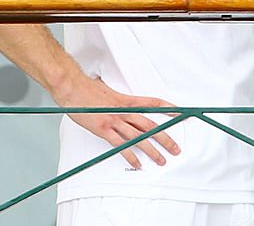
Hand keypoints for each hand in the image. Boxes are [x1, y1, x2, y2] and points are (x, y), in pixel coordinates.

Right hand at [56, 75, 180, 168]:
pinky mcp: (104, 130)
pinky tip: (138, 164)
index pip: (154, 104)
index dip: (168, 109)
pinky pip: (120, 146)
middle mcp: (124, 111)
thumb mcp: (110, 91)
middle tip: (176, 148)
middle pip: (150, 126)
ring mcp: (114, 121)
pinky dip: (130, 156)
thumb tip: (124, 102)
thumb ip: (120, 100)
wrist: (73, 88)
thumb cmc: (89, 90)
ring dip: (152, 151)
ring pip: (138, 138)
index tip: (181, 114)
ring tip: (161, 160)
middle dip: (166, 138)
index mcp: (128, 100)